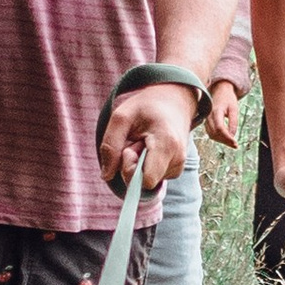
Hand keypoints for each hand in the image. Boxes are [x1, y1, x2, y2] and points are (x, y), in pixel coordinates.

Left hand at [97, 80, 195, 194]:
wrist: (173, 101)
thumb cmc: (145, 107)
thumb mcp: (121, 117)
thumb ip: (110, 145)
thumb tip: (106, 176)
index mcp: (166, 143)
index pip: (147, 180)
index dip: (130, 170)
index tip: (127, 150)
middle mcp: (177, 158)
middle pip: (145, 183)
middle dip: (132, 166)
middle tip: (135, 142)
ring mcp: (179, 166)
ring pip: (148, 181)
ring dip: (139, 165)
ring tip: (144, 142)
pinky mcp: (176, 170)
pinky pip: (152, 178)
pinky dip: (146, 166)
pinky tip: (149, 148)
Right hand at [205, 76, 245, 148]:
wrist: (220, 90)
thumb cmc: (228, 98)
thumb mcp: (234, 108)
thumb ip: (233, 121)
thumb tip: (232, 135)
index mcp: (216, 111)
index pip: (220, 128)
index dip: (227, 138)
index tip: (235, 143)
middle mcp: (209, 116)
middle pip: (215, 134)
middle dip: (225, 141)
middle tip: (235, 145)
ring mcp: (206, 119)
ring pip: (212, 135)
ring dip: (221, 141)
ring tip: (232, 143)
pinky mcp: (206, 122)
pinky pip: (210, 133)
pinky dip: (218, 138)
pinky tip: (225, 139)